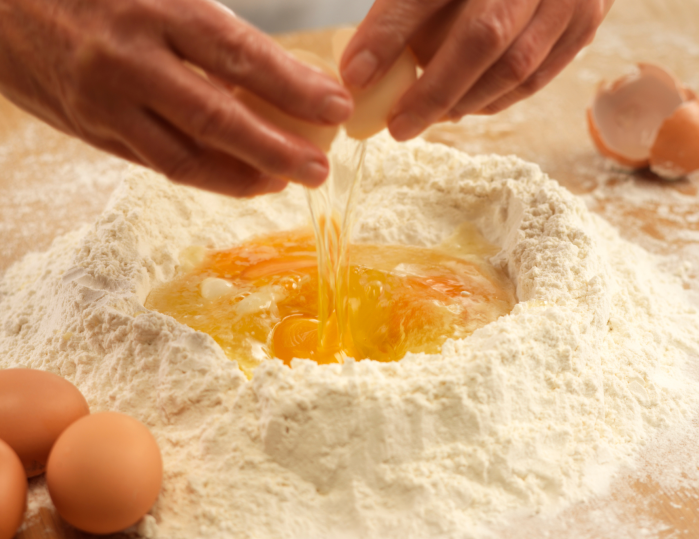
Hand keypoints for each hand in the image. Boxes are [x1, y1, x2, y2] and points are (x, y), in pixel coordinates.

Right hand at [0, 0, 352, 196]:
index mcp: (156, 9)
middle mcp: (131, 60)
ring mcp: (108, 104)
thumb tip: (280, 73)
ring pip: (186, 155)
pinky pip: (159, 164)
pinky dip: (206, 178)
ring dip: (244, 176)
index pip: (239, 54)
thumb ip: (208, 27)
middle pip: (217, 116)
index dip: (293, 85)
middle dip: (276, 148)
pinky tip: (241, 180)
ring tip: (286, 182)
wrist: (2, 7)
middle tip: (320, 169)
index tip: (336, 106)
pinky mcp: (95, 132)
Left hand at [340, 0, 614, 140]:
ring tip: (429, 116)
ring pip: (514, 67)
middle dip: (433, 91)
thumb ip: (401, 13)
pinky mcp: (586, 21)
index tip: (354, 79)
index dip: (388, 35)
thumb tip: (361, 73)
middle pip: (482, 38)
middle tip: (398, 126)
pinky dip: (495, 99)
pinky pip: (536, 77)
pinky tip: (465, 105)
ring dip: (464, 102)